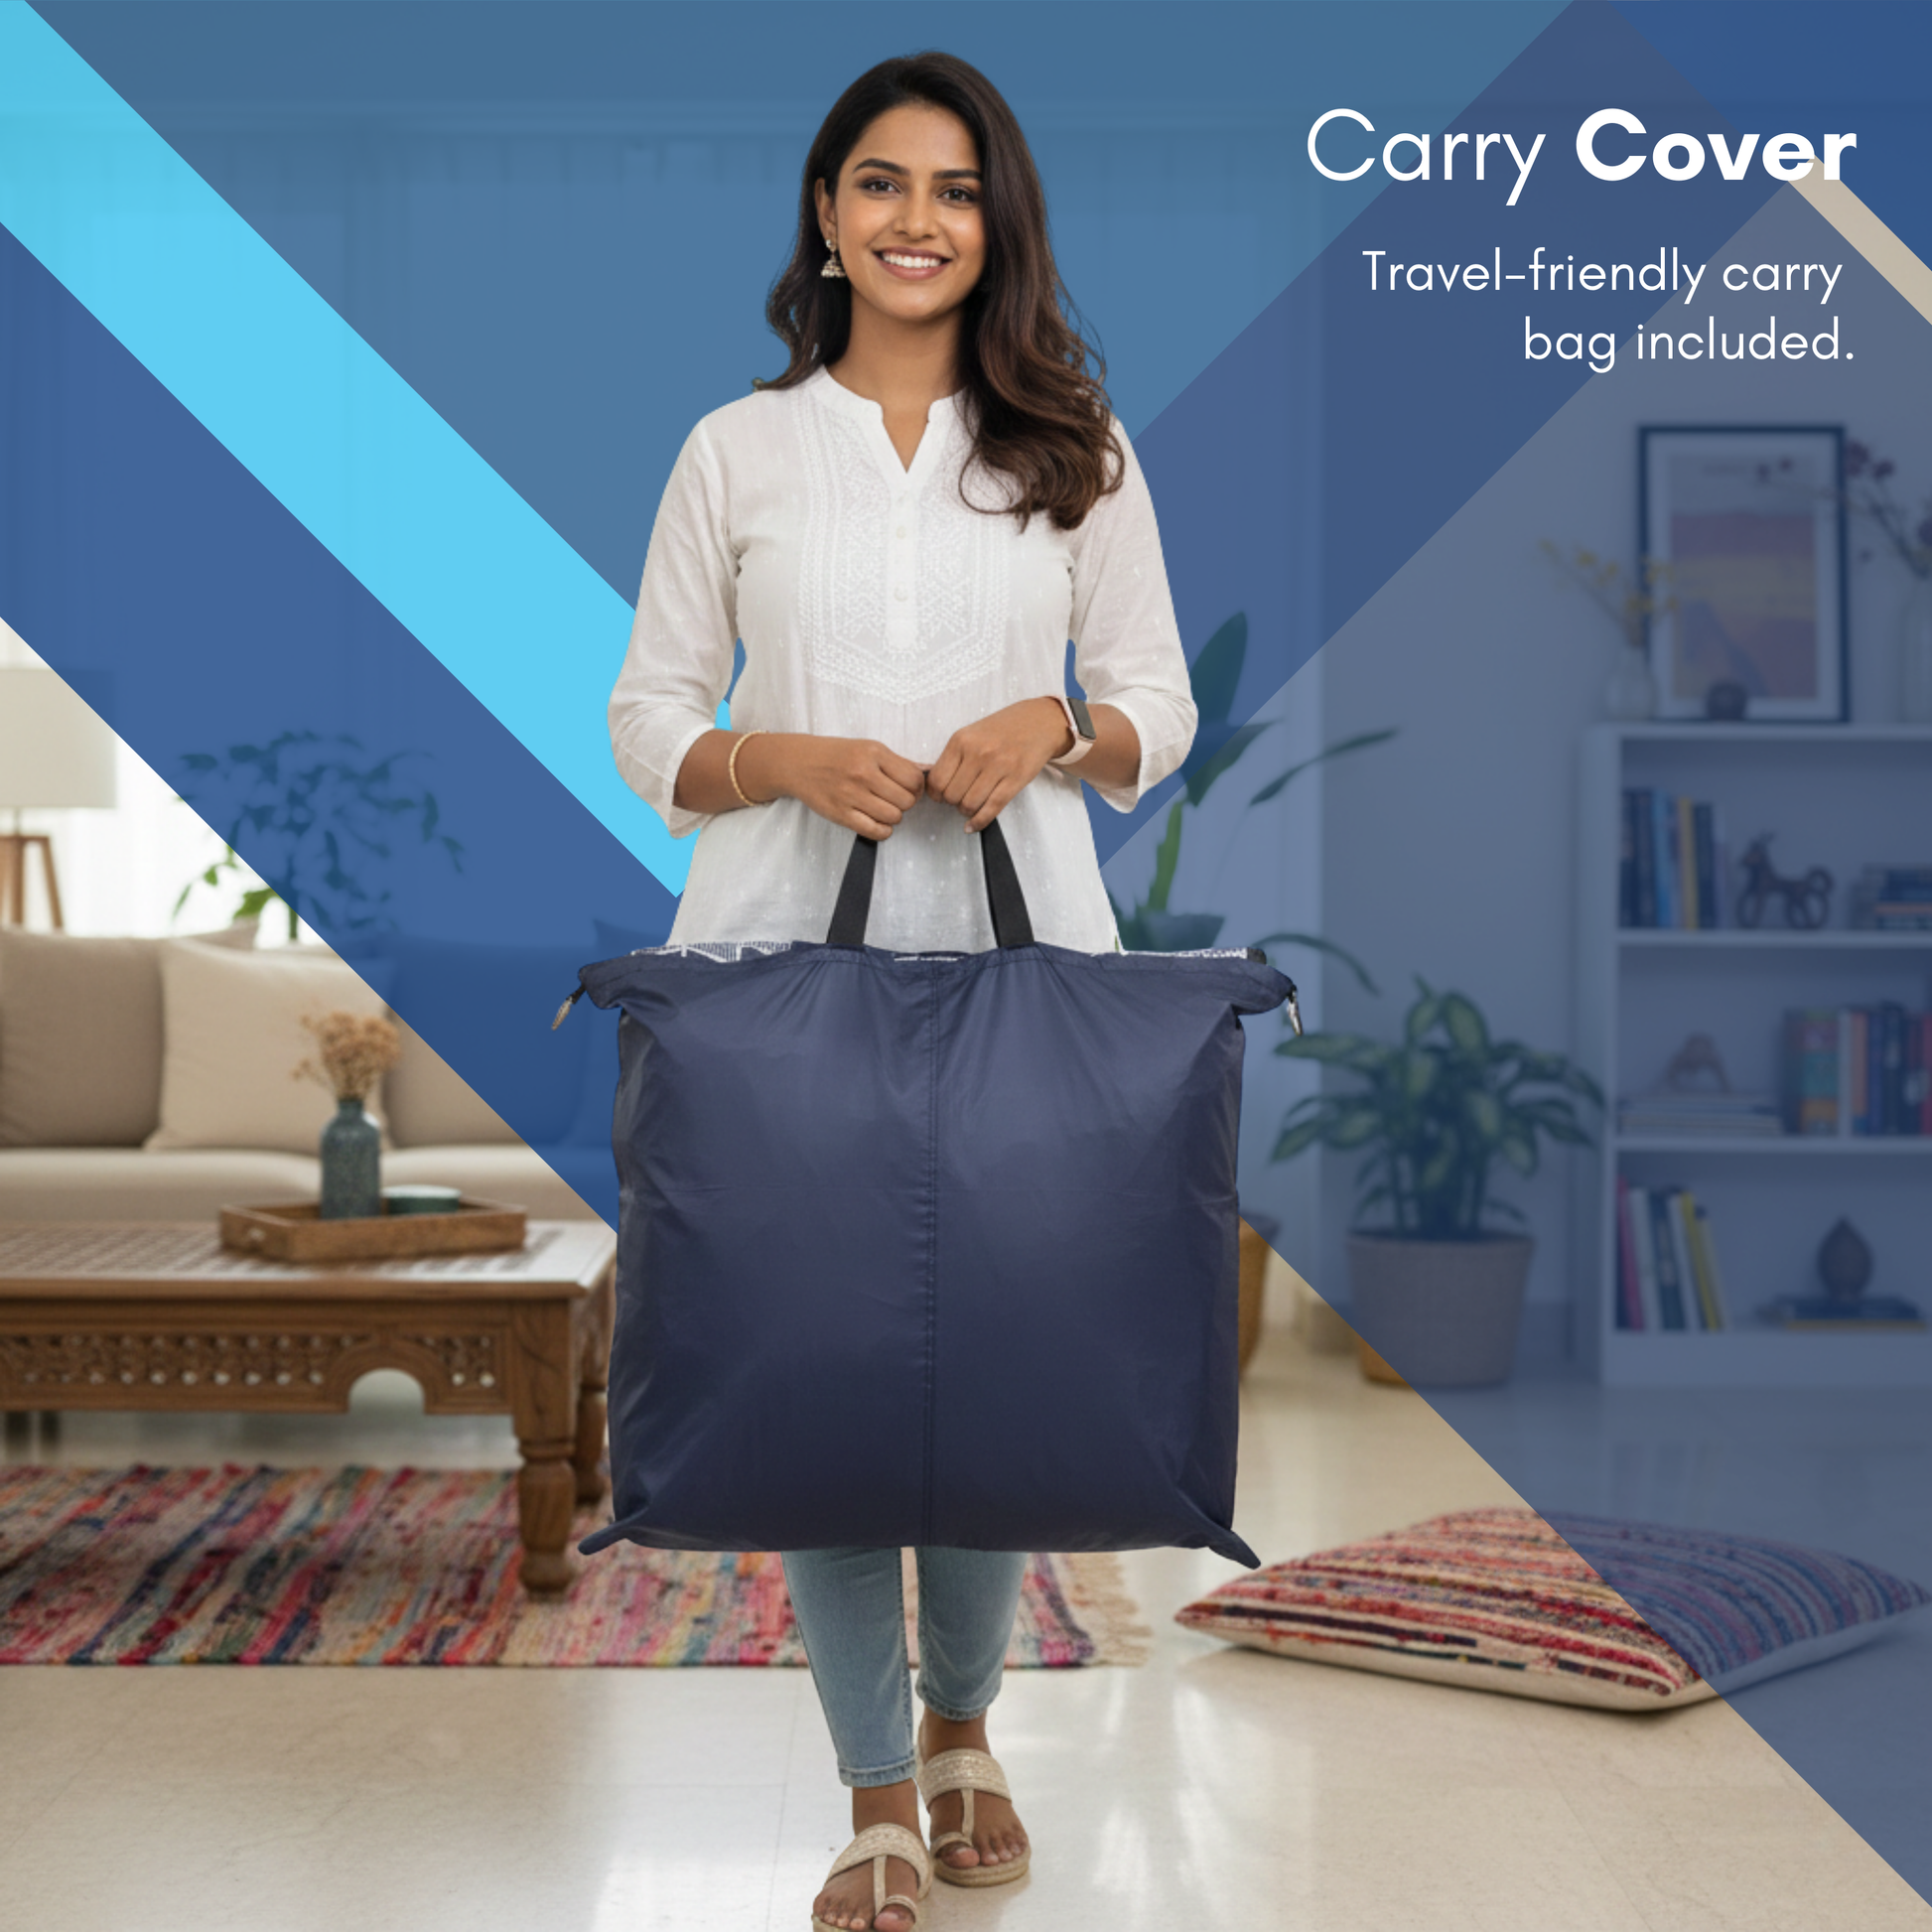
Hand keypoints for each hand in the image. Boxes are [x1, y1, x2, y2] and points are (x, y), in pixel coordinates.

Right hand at [741, 734, 925, 838]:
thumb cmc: (836, 755)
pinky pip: (875, 831)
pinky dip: (882, 830)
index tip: (909, 789)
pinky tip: (876, 821)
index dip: (916, 788)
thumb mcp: (867, 747)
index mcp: (873, 753)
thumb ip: (895, 762)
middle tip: (894, 800)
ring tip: (883, 809)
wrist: (799, 763)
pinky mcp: (841, 814)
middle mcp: (863, 773)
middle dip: (905, 803)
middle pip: (906, 800)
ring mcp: (851, 795)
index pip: (913, 778)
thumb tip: (924, 773)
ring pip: (893, 817)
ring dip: (893, 817)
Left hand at [925, 700, 1070, 833]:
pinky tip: (972, 826)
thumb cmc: (1003, 729)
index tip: (940, 796)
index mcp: (961, 740)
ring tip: (971, 805)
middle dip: (952, 803)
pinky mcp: (1016, 779)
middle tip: (959, 798)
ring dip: (966, 811)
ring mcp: (998, 766)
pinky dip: (979, 822)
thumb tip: (935, 786)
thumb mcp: (971, 734)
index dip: (935, 794)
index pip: (937, 780)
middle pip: (951, 795)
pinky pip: (992, 808)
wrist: (1038, 722)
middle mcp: (978, 752)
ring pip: (969, 804)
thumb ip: (953, 757)